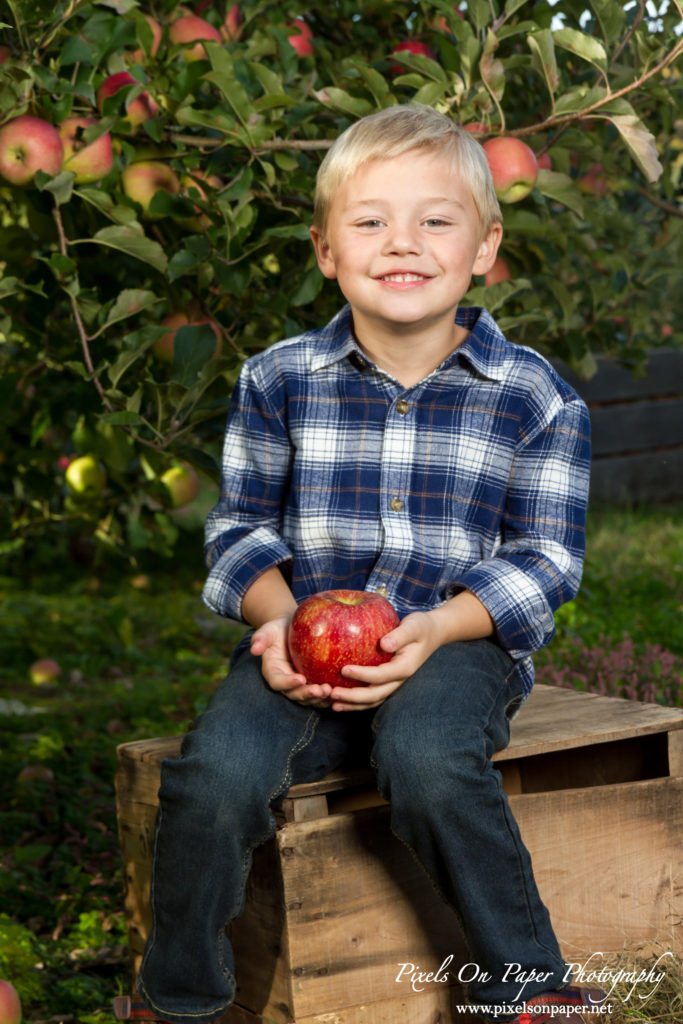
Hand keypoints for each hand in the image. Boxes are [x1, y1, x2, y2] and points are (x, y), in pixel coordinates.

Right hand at [250, 617, 333, 706]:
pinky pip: (319, 694)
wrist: (293, 629)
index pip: (278, 682)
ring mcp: (299, 685)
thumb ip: (261, 638)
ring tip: (332, 692)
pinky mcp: (312, 684)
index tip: (301, 678)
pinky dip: (328, 697)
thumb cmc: (280, 628)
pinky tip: (340, 693)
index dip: (288, 683)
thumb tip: (254, 649)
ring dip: (319, 699)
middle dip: (307, 694)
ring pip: (308, 698)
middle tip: (321, 690)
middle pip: (295, 694)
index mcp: (273, 672)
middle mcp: (286, 682)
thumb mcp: (269, 630)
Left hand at [327, 611, 444, 710]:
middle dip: (353, 697)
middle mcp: (399, 680)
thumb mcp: (414, 626)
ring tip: (332, 704)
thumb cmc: (420, 627)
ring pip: (372, 700)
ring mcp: (393, 683)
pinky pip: (371, 694)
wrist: (431, 634)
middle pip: (375, 695)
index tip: (343, 669)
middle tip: (332, 694)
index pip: (381, 675)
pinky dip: (355, 700)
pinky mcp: (387, 682)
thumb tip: (383, 644)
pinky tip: (339, 699)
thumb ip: (400, 635)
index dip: (362, 675)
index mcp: (405, 667)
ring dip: (352, 704)